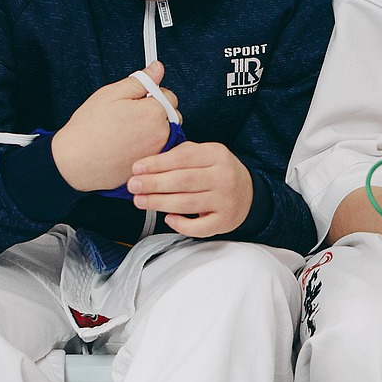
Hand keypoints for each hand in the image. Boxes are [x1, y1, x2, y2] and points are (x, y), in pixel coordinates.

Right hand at [53, 61, 183, 192]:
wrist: (74, 162)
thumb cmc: (88, 129)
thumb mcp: (111, 94)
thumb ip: (140, 80)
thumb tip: (157, 68)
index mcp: (153, 112)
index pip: (169, 95)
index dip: (152, 94)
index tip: (137, 99)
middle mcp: (161, 134)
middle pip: (172, 115)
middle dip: (156, 111)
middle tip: (130, 115)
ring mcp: (157, 152)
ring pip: (166, 134)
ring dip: (154, 130)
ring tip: (127, 132)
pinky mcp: (150, 167)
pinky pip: (158, 151)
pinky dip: (149, 147)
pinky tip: (129, 146)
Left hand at [126, 140, 252, 236]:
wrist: (248, 193)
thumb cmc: (217, 172)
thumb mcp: (206, 154)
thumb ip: (181, 154)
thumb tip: (147, 164)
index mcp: (217, 154)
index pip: (183, 157)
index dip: (157, 163)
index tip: (137, 168)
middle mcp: (224, 176)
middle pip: (183, 181)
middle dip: (154, 184)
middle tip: (133, 185)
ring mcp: (225, 200)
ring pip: (187, 204)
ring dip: (159, 203)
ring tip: (140, 200)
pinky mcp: (224, 221)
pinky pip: (199, 227)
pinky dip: (181, 224)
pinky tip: (168, 218)